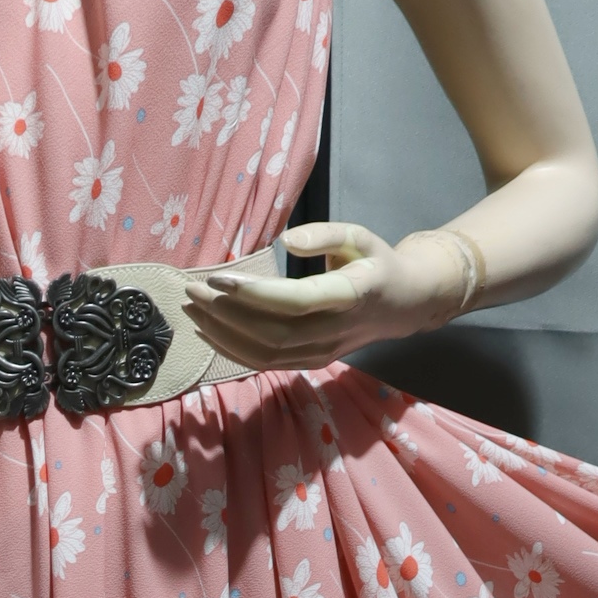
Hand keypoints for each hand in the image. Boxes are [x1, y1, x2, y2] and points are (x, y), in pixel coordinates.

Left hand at [182, 221, 475, 373]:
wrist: (404, 304)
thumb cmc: (376, 262)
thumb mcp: (360, 235)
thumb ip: (326, 234)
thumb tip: (287, 240)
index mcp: (350, 295)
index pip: (295, 302)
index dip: (253, 294)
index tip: (218, 278)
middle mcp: (335, 330)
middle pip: (272, 332)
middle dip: (226, 314)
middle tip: (193, 290)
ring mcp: (322, 352)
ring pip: (265, 354)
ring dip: (224, 335)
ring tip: (193, 311)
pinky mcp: (311, 363)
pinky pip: (267, 364)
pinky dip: (234, 351)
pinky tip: (210, 333)